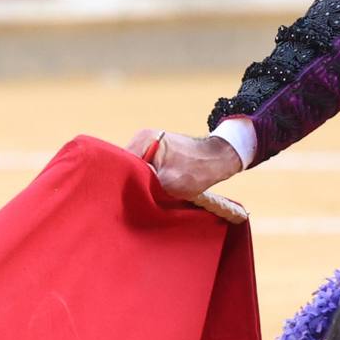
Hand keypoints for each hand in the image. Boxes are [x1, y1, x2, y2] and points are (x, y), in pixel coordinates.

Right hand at [128, 129, 243, 199]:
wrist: (219, 159)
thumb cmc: (198, 170)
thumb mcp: (169, 183)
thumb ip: (146, 186)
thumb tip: (127, 195)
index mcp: (143, 140)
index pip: (120, 163)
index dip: (120, 181)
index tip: (121, 197)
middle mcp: (142, 139)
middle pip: (125, 166)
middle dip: (128, 182)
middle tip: (129, 200)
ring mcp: (149, 145)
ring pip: (134, 169)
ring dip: (137, 182)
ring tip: (140, 197)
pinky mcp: (155, 154)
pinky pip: (143, 169)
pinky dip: (145, 180)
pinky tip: (149, 191)